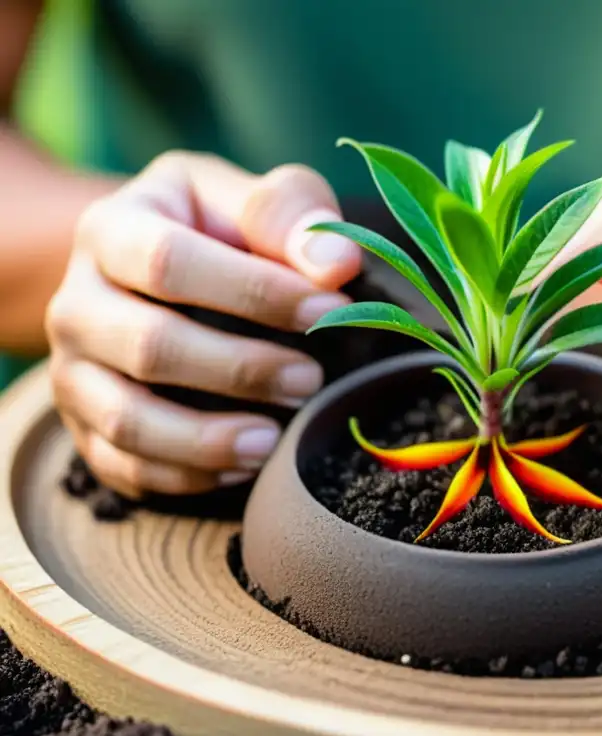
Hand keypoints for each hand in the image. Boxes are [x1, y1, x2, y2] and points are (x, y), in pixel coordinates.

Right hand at [45, 151, 361, 497]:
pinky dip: (186, 476)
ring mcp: (72, 371)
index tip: (328, 309)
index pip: (168, 261)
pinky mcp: (84, 427)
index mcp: (112, 229)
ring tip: (274, 439)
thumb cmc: (220, 231)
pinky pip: (123, 466)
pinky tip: (244, 466)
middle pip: (150, 347)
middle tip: (311, 379)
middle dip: (240, 370)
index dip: (253, 291)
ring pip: (127, 419)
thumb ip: (291, 214)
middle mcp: (76, 302)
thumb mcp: (251, 200)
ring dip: (208, 439)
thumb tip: (336, 267)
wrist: (154, 271)